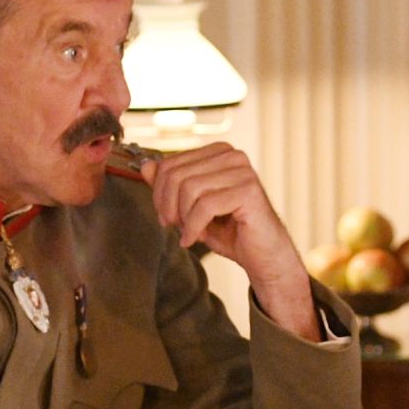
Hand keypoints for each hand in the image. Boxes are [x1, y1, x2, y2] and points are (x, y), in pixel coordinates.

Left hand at [141, 143, 316, 339]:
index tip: (165, 216)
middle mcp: (232, 156)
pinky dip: (194, 227)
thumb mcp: (192, 207)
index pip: (170, 163)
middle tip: (173, 227)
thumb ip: (170, 185)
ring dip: (182, 218)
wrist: (262, 255)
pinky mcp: (249, 190)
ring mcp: (243, 171)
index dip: (158, 192)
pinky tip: (197, 239)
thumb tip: (146, 167)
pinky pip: (205, 205)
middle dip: (167, 205)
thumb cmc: (231, 231)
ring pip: (189, 188)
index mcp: (218, 153)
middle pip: (176, 174)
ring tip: (190, 233)